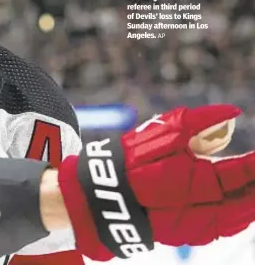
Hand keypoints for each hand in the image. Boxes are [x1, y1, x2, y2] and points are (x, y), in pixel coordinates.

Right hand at [58, 104, 254, 260]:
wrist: (104, 194)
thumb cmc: (134, 160)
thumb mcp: (164, 132)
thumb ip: (199, 120)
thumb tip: (232, 112)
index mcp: (196, 180)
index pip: (241, 173)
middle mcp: (200, 208)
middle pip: (245, 200)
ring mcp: (194, 225)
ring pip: (236, 218)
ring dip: (249, 203)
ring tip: (253, 186)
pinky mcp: (186, 233)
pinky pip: (221, 226)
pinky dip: (235, 215)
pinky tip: (239, 204)